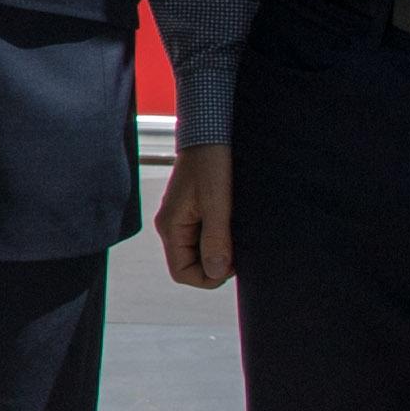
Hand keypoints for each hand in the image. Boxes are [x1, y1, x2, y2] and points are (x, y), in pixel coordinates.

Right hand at [156, 143, 233, 289]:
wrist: (210, 133)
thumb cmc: (211, 163)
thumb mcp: (216, 203)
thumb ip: (215, 239)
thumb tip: (215, 272)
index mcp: (170, 227)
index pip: (182, 273)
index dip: (207, 277)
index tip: (232, 262)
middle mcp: (172, 226)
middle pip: (190, 264)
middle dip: (215, 263)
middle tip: (239, 245)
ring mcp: (182, 218)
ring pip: (199, 251)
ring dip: (219, 248)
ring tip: (236, 231)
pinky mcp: (193, 210)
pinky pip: (204, 236)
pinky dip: (220, 236)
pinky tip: (233, 222)